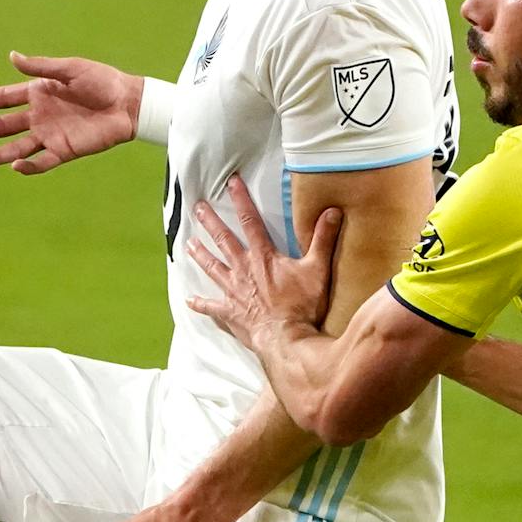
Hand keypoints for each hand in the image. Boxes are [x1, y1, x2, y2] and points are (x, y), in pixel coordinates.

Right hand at [0, 53, 142, 174]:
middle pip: (2, 126)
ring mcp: (50, 134)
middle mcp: (39, 116)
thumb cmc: (103, 81)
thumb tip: (12, 57)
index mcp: (38, 93)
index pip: (2, 99)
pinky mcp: (65, 150)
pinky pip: (43, 161)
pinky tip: (15, 166)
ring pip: (16, 147)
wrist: (129, 103)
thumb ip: (41, 68)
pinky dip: (29, 166)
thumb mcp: (70, 69)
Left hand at [186, 177, 341, 349]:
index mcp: (262, 257)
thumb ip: (323, 239)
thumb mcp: (318, 269)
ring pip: (212, 268)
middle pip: (223, 240)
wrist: (286, 338)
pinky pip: (211, 307)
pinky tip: (190, 300)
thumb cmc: (302, 306)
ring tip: (189, 244)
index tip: (231, 183)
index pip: (250, 221)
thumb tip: (332, 211)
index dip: (241, 200)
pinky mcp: (230, 312)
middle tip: (198, 207)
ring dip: (201, 255)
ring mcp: (234, 291)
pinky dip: (200, 304)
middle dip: (210, 221)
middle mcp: (243, 270)